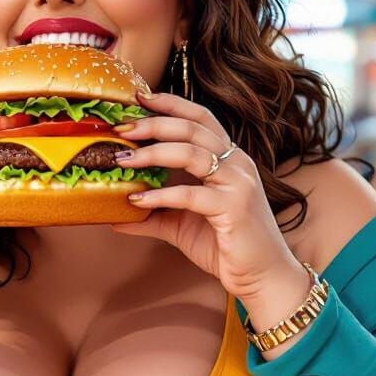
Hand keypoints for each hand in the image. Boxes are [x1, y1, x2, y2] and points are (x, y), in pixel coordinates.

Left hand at [109, 91, 307, 313]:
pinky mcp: (234, 208)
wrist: (262, 277)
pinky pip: (191, 194)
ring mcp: (238, 183)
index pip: (200, 117)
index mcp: (228, 158)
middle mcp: (236, 163)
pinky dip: (161, 195)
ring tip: (122, 159)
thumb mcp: (182, 225)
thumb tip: (113, 214)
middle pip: (192, 128)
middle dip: (153, 124)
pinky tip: (137, 199)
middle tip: (121, 128)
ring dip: (152, 153)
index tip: (138, 98)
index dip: (170, 103)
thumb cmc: (226, 246)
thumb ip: (152, 214)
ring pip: (192, 153)